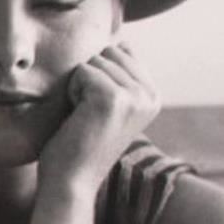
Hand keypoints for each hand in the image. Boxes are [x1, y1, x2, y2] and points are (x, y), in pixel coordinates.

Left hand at [37, 42, 159, 194]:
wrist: (70, 182)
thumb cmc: (78, 143)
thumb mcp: (107, 105)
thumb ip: (119, 75)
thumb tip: (122, 41)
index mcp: (153, 96)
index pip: (121, 51)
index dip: (97, 75)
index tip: (96, 110)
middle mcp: (150, 96)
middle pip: (108, 52)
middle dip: (88, 78)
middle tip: (87, 114)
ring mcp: (135, 97)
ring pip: (94, 61)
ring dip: (78, 87)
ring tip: (83, 118)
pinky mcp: (114, 98)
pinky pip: (82, 71)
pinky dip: (71, 93)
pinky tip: (78, 119)